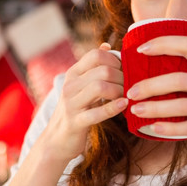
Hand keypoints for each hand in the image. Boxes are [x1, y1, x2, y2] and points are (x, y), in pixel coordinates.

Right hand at [40, 43, 126, 160]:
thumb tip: (106, 45)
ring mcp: (71, 104)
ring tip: (126, 96)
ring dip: (119, 91)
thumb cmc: (76, 110)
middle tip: (130, 86)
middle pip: (102, 70)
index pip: (96, 55)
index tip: (124, 70)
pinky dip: (114, 108)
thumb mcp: (81, 85)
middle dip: (121, 77)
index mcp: (73, 74)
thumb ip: (93, 67)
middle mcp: (70, 85)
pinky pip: (98, 112)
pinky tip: (125, 105)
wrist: (56, 140)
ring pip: (100, 87)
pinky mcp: (75, 122)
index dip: (115, 60)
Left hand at [126, 36, 186, 139]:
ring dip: (155, 108)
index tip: (142, 49)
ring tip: (136, 110)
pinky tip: (155, 128)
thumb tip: (174, 63)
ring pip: (182, 106)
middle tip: (131, 90)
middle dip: (150, 85)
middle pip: (179, 80)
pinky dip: (172, 128)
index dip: (163, 43)